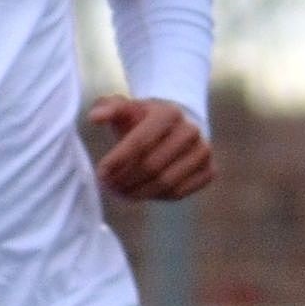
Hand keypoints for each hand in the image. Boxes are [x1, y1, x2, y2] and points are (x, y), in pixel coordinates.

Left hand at [85, 95, 213, 200]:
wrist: (175, 129)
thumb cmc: (142, 121)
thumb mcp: (124, 109)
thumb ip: (108, 108)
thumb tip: (95, 117)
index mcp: (169, 112)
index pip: (140, 142)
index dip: (117, 161)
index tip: (100, 173)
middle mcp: (191, 130)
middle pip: (152, 166)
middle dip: (125, 180)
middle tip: (108, 186)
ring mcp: (204, 151)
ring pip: (165, 183)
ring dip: (138, 193)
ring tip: (121, 192)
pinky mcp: (210, 171)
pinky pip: (179, 193)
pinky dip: (156, 197)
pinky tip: (142, 192)